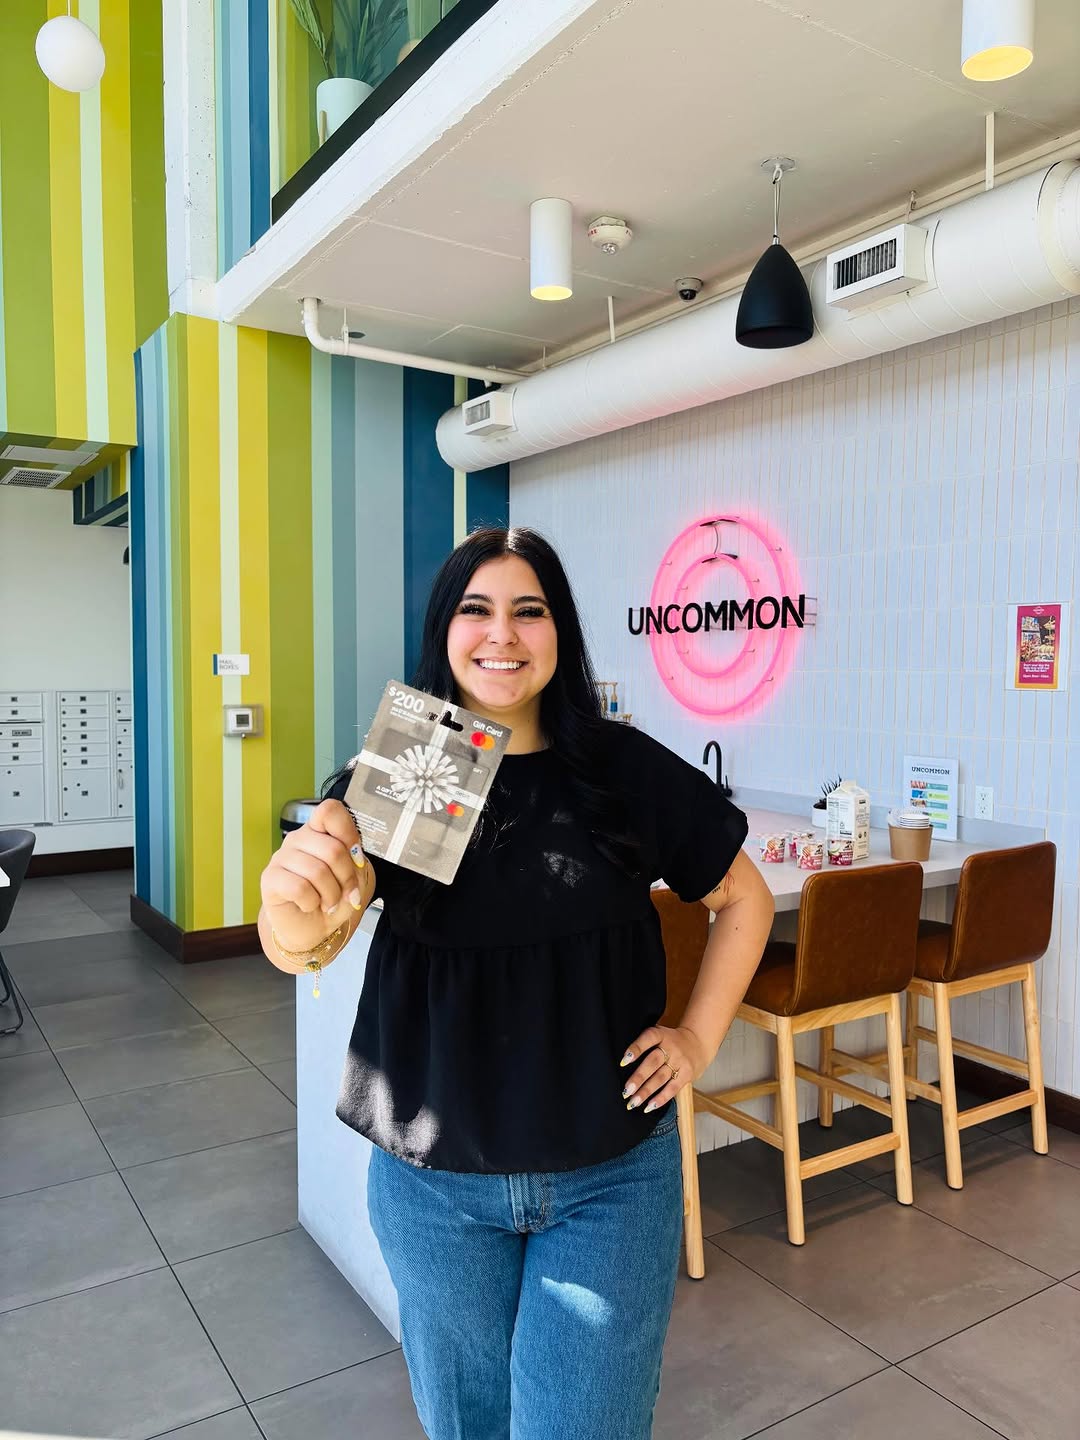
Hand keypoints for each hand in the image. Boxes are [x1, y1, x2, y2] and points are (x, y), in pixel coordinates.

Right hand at [260, 800, 371, 953]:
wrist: (312, 928)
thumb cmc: (331, 898)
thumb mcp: (353, 878)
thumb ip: (355, 860)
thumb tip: (356, 856)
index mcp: (319, 831)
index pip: (330, 810)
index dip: (348, 833)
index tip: (356, 857)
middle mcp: (298, 839)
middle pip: (332, 849)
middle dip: (346, 879)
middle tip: (344, 894)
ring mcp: (281, 857)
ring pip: (317, 871)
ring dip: (330, 895)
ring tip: (327, 902)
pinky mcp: (269, 878)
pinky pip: (299, 888)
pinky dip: (312, 902)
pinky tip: (310, 905)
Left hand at [619, 1024, 709, 1114]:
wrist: (698, 1043)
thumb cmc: (671, 1041)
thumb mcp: (660, 1034)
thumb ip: (645, 1044)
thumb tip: (623, 1063)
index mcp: (661, 1034)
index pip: (648, 1038)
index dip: (636, 1049)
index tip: (623, 1061)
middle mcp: (671, 1047)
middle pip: (652, 1063)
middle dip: (638, 1078)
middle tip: (626, 1091)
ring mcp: (680, 1062)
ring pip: (660, 1078)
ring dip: (646, 1092)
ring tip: (633, 1102)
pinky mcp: (687, 1075)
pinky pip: (672, 1089)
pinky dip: (660, 1099)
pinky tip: (649, 1106)